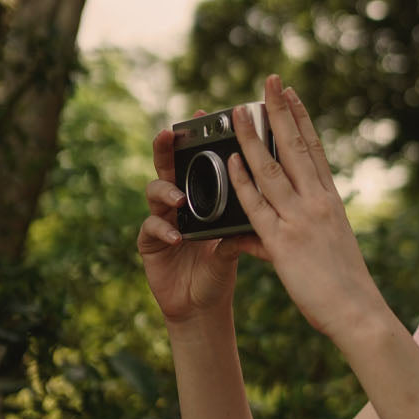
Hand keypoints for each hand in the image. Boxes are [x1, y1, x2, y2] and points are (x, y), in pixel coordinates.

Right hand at [137, 116, 264, 324]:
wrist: (204, 304)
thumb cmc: (222, 265)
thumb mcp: (237, 238)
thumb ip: (245, 216)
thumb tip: (268, 193)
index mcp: (200, 195)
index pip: (196, 160)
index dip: (195, 137)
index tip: (200, 114)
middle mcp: (177, 202)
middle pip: (168, 167)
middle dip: (165, 149)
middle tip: (168, 134)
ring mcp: (160, 220)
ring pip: (153, 194)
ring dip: (166, 192)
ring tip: (179, 197)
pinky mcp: (149, 244)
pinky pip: (151, 230)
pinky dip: (163, 231)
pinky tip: (176, 236)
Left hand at [227, 74, 385, 340]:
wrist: (358, 312)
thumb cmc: (344, 286)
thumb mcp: (325, 248)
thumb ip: (291, 233)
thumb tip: (262, 233)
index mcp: (330, 200)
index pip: (313, 149)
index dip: (300, 118)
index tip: (290, 93)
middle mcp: (317, 201)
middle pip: (294, 147)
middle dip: (279, 111)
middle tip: (268, 80)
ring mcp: (300, 219)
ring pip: (271, 168)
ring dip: (251, 137)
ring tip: (237, 110)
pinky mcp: (283, 242)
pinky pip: (258, 205)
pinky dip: (243, 181)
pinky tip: (231, 160)